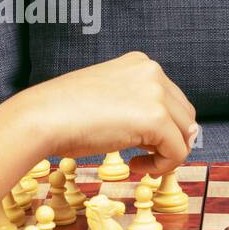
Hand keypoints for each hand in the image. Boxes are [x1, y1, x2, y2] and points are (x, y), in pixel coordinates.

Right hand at [12, 51, 197, 176]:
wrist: (42, 117)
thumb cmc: (65, 112)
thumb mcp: (108, 97)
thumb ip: (136, 105)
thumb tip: (170, 133)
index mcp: (140, 63)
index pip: (172, 99)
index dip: (163, 127)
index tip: (140, 143)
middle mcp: (152, 72)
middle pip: (185, 116)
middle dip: (170, 140)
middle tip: (143, 156)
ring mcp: (156, 93)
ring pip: (185, 134)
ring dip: (166, 154)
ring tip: (138, 163)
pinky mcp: (155, 118)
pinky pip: (178, 152)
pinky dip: (163, 166)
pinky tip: (136, 166)